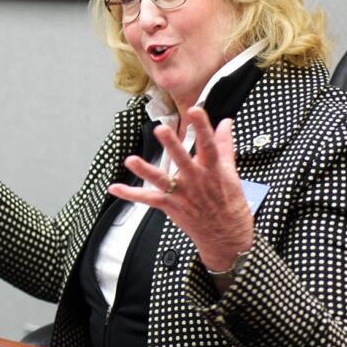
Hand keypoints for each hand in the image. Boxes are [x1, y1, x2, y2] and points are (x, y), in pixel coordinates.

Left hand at [107, 107, 253, 271]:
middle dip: (172, 145)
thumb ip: (225, 145)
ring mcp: (182, 194)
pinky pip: (147, 199)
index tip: (195, 110)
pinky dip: (130, 194)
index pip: (209, 144)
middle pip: (182, 159)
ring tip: (130, 160)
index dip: (203, 126)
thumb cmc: (229, 202)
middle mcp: (196, 180)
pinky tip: (115, 188)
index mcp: (213, 169)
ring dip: (145, 170)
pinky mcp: (171, 206)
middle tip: (161, 129)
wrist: (227, 236)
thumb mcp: (231, 172)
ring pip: (161, 180)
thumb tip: (226, 122)